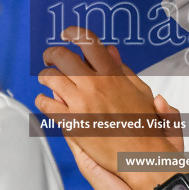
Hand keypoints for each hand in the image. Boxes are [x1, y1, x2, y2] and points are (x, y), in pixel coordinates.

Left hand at [35, 27, 179, 186]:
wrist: (142, 156)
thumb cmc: (145, 126)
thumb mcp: (142, 91)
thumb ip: (123, 69)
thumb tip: (110, 50)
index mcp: (112, 74)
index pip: (88, 41)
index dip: (73, 33)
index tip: (67, 34)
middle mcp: (95, 84)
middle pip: (62, 56)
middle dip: (52, 54)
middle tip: (50, 57)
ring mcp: (82, 103)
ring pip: (50, 78)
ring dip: (45, 75)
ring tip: (46, 78)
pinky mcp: (72, 122)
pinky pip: (47, 104)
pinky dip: (42, 100)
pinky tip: (46, 101)